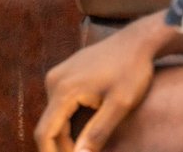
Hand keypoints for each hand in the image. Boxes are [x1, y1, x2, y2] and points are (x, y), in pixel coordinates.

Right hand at [35, 32, 158, 151]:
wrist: (137, 40)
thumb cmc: (133, 71)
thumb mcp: (120, 105)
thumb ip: (98, 133)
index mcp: (64, 89)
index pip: (45, 132)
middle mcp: (54, 80)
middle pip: (48, 126)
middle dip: (61, 149)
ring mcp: (59, 75)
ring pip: (53, 117)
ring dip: (64, 137)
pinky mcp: (65, 73)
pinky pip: (59, 105)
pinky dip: (67, 123)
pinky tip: (83, 134)